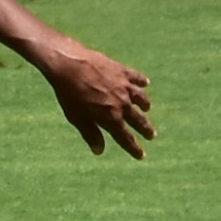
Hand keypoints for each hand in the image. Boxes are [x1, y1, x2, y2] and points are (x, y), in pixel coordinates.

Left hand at [35, 36, 152, 157]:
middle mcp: (122, 104)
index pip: (126, 138)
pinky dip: (142, 81)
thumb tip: (99, 151)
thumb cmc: (69, 93)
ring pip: (141, 98)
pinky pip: (136, 77)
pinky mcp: (122, 71)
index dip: (134, 148)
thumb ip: (90, 134)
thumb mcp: (77, 118)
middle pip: (138, 120)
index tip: (141, 155)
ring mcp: (124, 87)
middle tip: (151, 135)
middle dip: (146, 129)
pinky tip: (145, 82)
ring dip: (145, 105)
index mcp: (111, 118)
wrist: (68, 64)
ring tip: (147, 108)